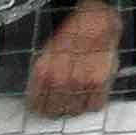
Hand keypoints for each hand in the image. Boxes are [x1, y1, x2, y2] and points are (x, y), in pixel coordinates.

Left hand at [24, 0, 119, 119]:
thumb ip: (43, 80)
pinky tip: (91, 91)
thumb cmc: (71, 37)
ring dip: (76, 107)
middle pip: (55, 112)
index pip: (37, 106)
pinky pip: (93, 106)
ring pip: (74, 111)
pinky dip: (92, 102)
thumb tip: (38, 103)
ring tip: (78, 94)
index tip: (44, 109)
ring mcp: (79, 82)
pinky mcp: (98, 83)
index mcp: (42, 72)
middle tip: (63, 103)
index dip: (41, 109)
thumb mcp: (47, 55)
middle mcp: (59, 79)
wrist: (96, 22)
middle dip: (58, 109)